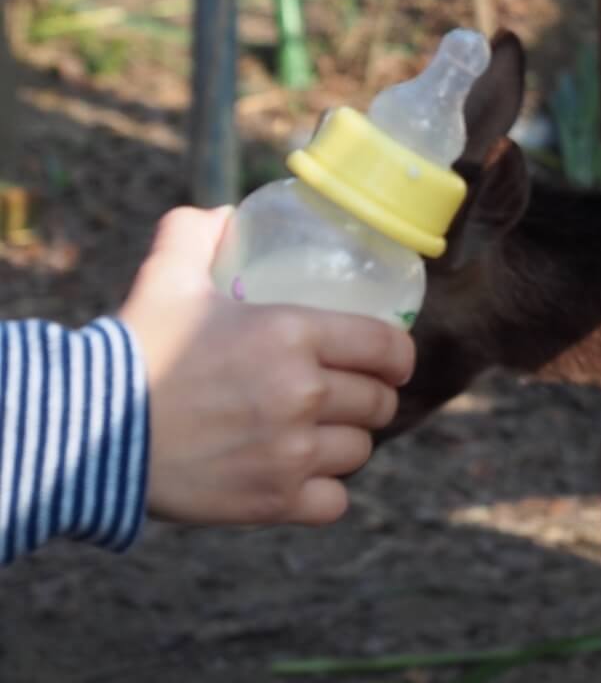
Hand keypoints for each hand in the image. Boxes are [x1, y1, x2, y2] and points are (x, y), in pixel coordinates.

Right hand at [118, 206, 415, 526]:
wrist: (86, 432)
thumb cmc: (133, 351)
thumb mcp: (167, 277)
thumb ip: (195, 235)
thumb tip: (222, 213)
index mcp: (294, 334)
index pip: (387, 346)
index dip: (397, 356)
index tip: (391, 362)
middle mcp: (303, 393)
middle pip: (378, 401)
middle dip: (370, 398)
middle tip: (350, 397)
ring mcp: (290, 452)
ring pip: (359, 450)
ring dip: (345, 444)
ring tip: (322, 436)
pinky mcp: (272, 500)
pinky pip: (333, 502)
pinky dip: (323, 494)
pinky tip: (305, 480)